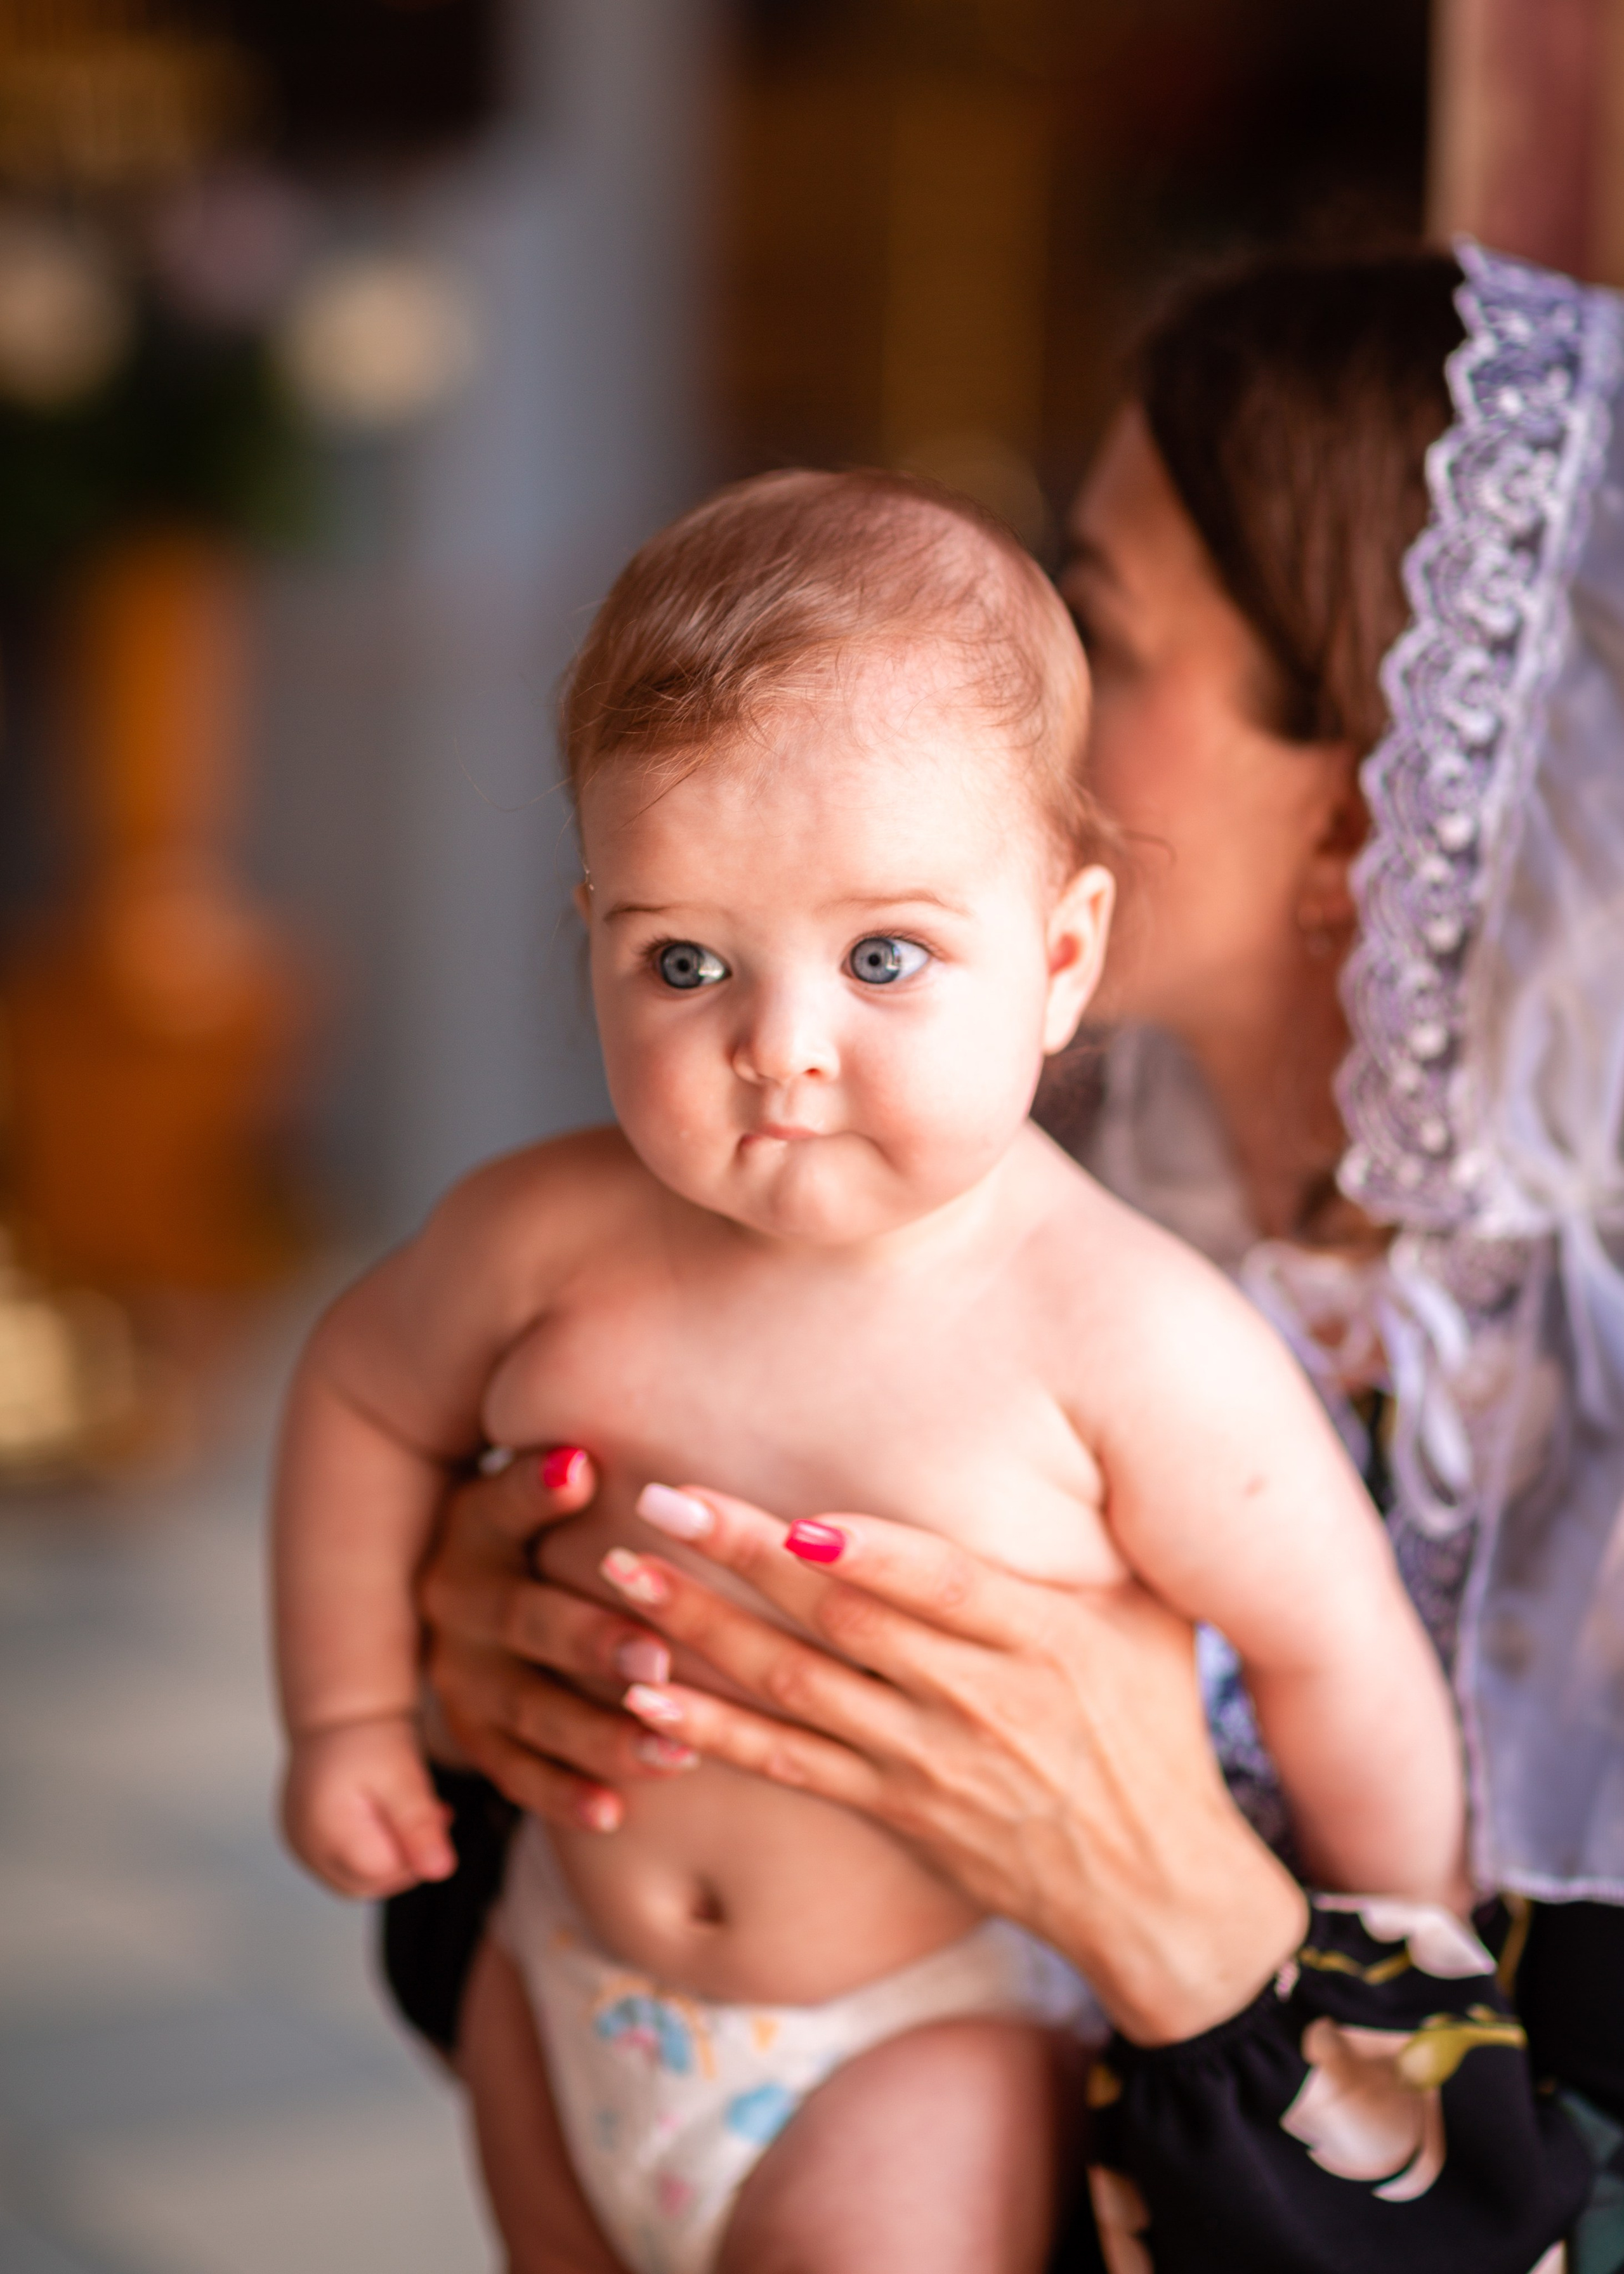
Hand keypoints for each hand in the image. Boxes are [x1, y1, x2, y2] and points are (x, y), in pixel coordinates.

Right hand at [282, 1713, 455, 1897]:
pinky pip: (341, 1860)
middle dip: (406, 1857)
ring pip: (355, 1876)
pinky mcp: (303, 1838)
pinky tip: (389, 1816)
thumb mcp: (404, 1776)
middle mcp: (305, 1847)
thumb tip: (441, 1872)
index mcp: (326, 1832)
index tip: (442, 1818)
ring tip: (415, 1813)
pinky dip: (370, 1846)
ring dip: (391, 1853)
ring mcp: (299, 1844)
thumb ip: (420, 1826)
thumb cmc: (370, 1737)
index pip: (383, 1875)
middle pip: (368, 1882)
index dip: (417, 1854)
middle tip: (434, 1816)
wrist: (338, 1710)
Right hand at [417, 1447, 701, 1832]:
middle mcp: (458, 1595)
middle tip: (659, 1660)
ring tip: (677, 1753)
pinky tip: (616, 1811)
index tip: (583, 1468)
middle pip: (524, 1618)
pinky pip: (514, 1770)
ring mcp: (460, 1671)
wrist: (487, 1592)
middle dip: (592, 1642)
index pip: (503, 1500)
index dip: (535, 1487)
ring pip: (528, 1706)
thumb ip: (587, 1463)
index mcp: (477, 1523)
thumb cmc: (564, 1525)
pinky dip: (564, 1793)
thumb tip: (632, 1430)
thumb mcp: (561, 1482)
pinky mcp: (470, 1731)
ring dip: (600, 1733)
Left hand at [599, 1487, 1310, 2045]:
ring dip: (701, 1634)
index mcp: (1044, 1638)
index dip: (863, 1549)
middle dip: (743, 1558)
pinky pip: (788, 1769)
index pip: (941, 1583)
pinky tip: (643, 1703)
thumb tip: (1067, 1438)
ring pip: (795, 1690)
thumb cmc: (1155, 1731)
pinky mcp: (894, 1811)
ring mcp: (927, 1761)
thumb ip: (1096, 1546)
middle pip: (841, 1623)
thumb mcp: (1153, 1623)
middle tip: (658, 1501)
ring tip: (620, 1579)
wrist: (1157, 1890)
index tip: (786, 1509)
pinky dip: (713, 1736)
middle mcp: (978, 1700)